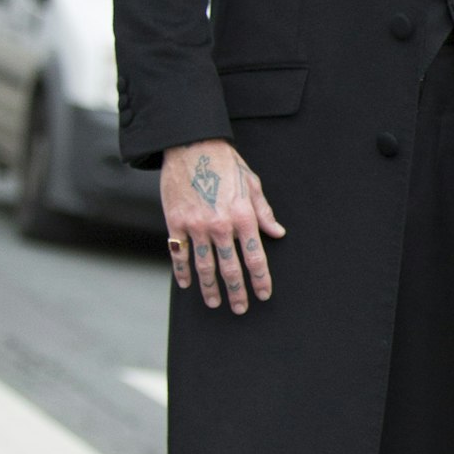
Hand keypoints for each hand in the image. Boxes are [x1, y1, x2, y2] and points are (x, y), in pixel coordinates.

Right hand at [161, 140, 284, 313]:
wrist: (191, 145)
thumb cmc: (226, 163)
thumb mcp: (252, 184)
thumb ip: (264, 212)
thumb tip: (277, 233)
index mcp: (243, 216)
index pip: (255, 257)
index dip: (260, 279)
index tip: (263, 294)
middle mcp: (220, 225)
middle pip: (230, 267)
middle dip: (237, 291)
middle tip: (240, 308)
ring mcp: (196, 226)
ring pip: (204, 265)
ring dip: (210, 287)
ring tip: (215, 302)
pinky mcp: (176, 222)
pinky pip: (179, 253)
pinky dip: (182, 271)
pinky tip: (187, 284)